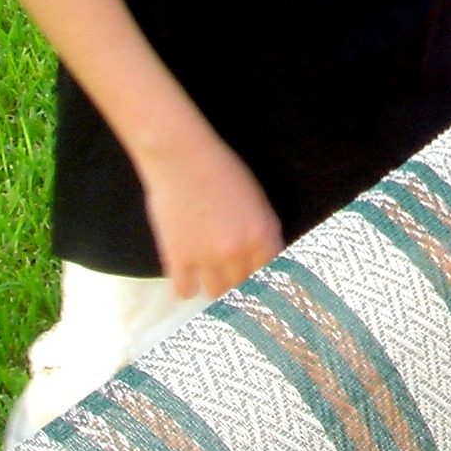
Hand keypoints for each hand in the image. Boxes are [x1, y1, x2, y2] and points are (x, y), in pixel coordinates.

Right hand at [139, 128, 284, 299]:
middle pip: (245, 288)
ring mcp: (207, 257)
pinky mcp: (178, 258)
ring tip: (209, 274)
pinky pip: (185, 292)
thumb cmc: (222, 170)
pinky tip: (187, 276)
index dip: (266, 284)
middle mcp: (239, 251)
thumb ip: (264, 233)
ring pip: (217, 293)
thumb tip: (267, 262)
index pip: (273, 276)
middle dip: (240, 283)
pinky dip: (186, 287)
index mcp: (264, 234)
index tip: (260, 290)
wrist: (182, 157)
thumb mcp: (257, 200)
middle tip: (231, 277)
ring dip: (215, 286)